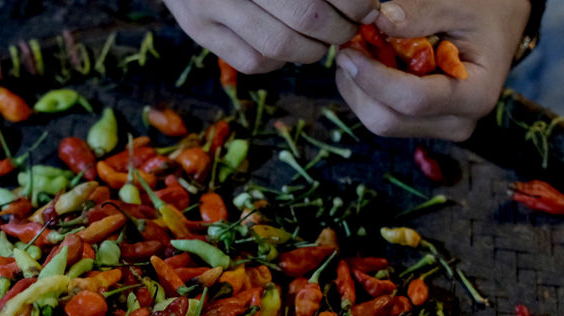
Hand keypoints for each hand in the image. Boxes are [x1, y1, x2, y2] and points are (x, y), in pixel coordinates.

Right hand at [162, 0, 380, 72]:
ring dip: (312, 51)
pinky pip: (250, 61)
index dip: (353, 3)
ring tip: (321, 41)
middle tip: (348, 28)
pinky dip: (277, 62)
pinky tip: (285, 49)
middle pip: (306, 18)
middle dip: (339, 29)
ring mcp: (211, 6)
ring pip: (279, 46)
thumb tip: (362, 3)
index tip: (365, 8)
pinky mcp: (198, 30)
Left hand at [335, 0, 530, 140]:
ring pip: (379, 120)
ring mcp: (438, 128)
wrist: (498, 26)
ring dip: (358, 87)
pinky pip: (381, 114)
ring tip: (360, 50)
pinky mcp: (421, 124)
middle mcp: (458, 122)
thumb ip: (421, 13)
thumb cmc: (484, 12)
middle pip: (387, 120)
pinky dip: (366, 90)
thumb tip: (380, 21)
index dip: (374, 78)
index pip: (413, 101)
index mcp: (476, 95)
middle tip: (348, 46)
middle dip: (359, 85)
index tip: (348, 51)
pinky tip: (370, 63)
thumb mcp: (458, 4)